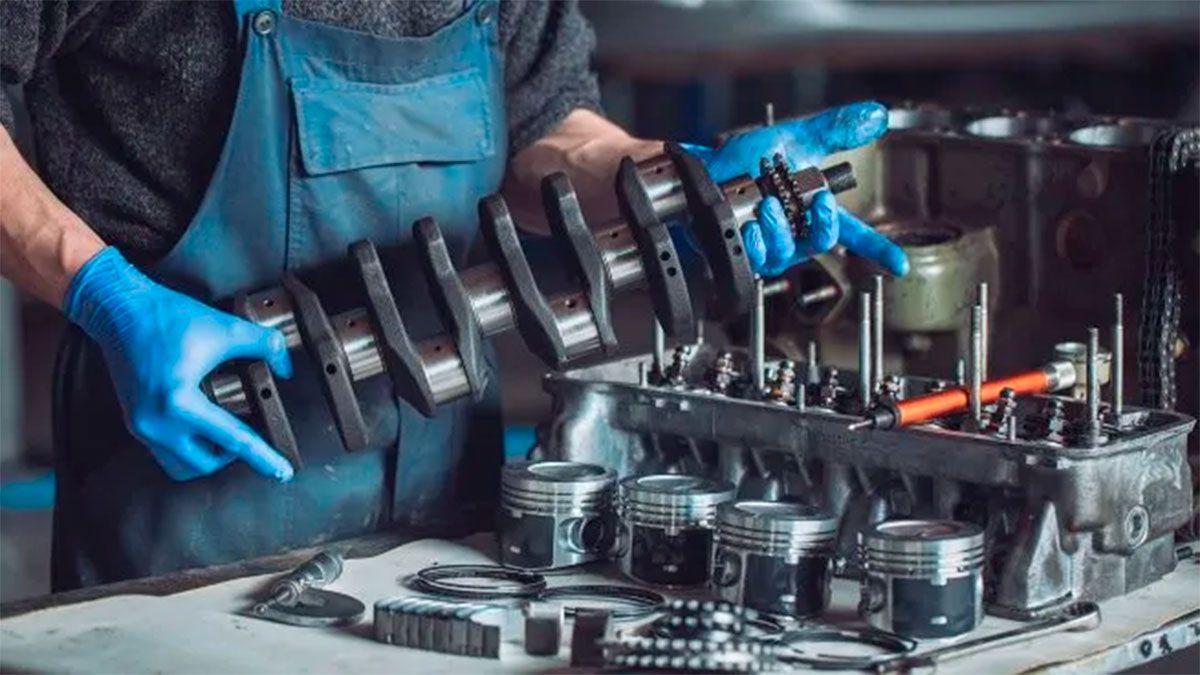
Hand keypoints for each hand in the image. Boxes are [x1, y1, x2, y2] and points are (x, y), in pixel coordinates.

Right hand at [64, 247, 294, 481]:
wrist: (119, 309)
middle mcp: (156, 422)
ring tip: (227, 435)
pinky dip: (188, 447)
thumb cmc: (167, 317)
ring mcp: (141, 425)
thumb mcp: (226, 328)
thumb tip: (286, 368)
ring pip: (181, 465)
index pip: (231, 439)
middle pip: (204, 463)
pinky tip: (205, 427)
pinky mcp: (135, 420)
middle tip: (253, 437)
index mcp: (178, 402)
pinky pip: (165, 451)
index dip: (262, 456)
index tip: (283, 472)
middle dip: (232, 457)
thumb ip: (265, 345)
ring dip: (207, 457)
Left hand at [684, 101, 907, 277]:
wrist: (700, 171)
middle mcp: (793, 232)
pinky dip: (754, 242)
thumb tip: (876, 116)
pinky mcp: (743, 255)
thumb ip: (834, 130)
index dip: (878, 248)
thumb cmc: (742, 160)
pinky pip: (756, 261)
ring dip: (780, 228)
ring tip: (767, 205)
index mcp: (812, 208)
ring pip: (787, 252)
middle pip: (822, 242)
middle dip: (821, 223)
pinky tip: (748, 226)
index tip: (899, 263)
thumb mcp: (792, 139)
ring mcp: (769, 247)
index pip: (853, 232)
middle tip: (815, 200)